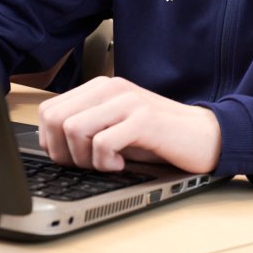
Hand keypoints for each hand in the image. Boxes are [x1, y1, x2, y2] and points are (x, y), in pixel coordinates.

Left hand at [37, 76, 220, 173]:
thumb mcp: (115, 126)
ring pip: (74, 129)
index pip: (48, 110)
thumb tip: (48, 143)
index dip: (51, 141)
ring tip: (107, 163)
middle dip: (62, 152)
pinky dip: (106, 163)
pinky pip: (103, 143)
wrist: (204, 136)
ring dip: (84, 158)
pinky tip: (122, 164)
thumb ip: (85, 125)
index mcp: (101, 87)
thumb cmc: (157, 137)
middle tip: (87, 164)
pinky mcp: (144, 119)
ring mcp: (129, 101)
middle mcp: (112, 87)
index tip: (72, 156)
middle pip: (55, 119)